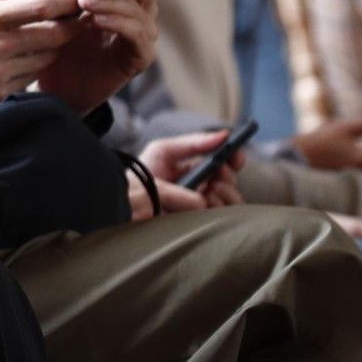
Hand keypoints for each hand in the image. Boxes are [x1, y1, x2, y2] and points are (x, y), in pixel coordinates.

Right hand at [0, 0, 79, 153]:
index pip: (40, 6)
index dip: (66, 1)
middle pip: (54, 33)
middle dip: (70, 25)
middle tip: (76, 19)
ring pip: (47, 56)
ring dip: (53, 47)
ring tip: (50, 39)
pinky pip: (31, 76)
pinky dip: (34, 66)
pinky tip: (26, 60)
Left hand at [37, 0, 164, 113]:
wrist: (56, 86)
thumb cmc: (60, 43)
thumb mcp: (62, 9)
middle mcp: (138, 9)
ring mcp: (142, 33)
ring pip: (140, 7)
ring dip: (111, 1)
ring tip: (83, 2)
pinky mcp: (140, 56)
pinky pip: (137, 34)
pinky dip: (117, 23)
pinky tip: (96, 21)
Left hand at [128, 130, 244, 218]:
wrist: (124, 209)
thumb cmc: (138, 178)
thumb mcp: (164, 152)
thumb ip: (193, 144)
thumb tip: (224, 135)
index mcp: (194, 170)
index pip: (224, 162)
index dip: (234, 157)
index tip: (236, 156)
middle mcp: (201, 189)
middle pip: (231, 181)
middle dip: (228, 176)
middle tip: (216, 176)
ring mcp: (202, 210)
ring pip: (233, 200)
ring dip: (226, 192)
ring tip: (209, 190)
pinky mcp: (200, 226)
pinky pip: (224, 218)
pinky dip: (220, 207)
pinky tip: (206, 204)